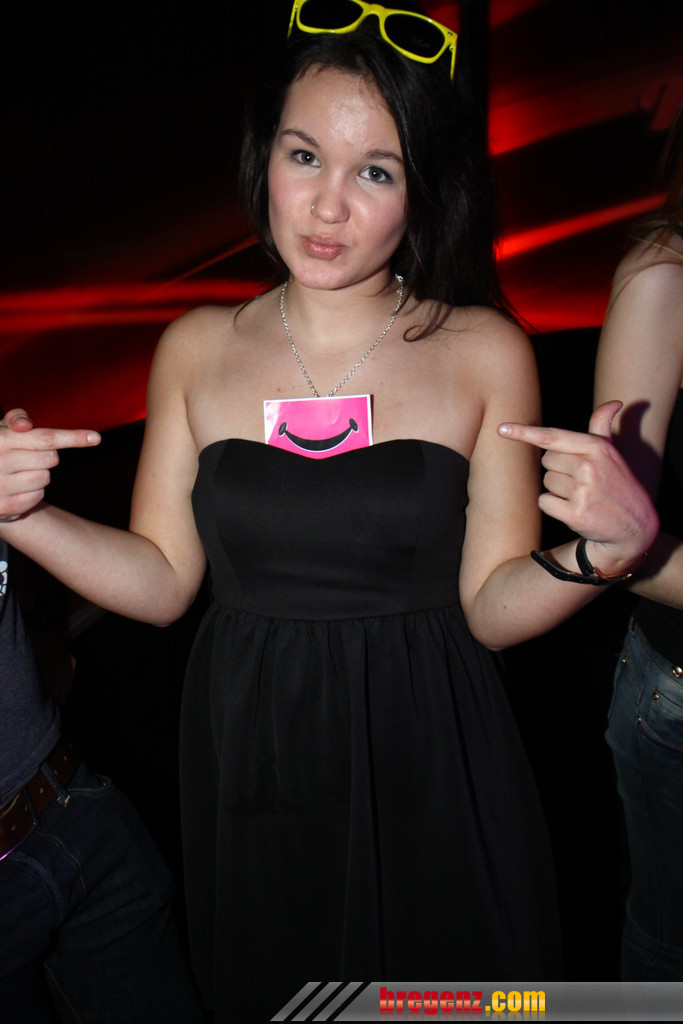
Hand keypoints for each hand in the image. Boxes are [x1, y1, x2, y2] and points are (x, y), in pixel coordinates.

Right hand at [0, 409, 100, 521]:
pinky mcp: (4, 506)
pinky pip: (38, 496)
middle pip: (50, 459)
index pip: (45, 438)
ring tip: (18, 474)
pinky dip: (32, 492)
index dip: (72, 437)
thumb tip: (23, 425)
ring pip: (45, 478)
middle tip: (26, 458)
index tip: (96, 438)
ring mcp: (0, 486)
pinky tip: (16, 489)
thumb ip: (15, 418)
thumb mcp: (3, 430)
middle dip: (45, 457)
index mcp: (0, 439)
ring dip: (38, 475)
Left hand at [498, 401, 658, 572]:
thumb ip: (603, 427)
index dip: (524, 432)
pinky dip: (554, 507)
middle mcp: (589, 466)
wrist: (636, 524)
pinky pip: (544, 502)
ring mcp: (583, 491)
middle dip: (559, 471)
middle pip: (546, 462)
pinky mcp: (576, 513)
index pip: (552, 436)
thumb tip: (614, 402)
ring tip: (581, 496)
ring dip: (558, 490)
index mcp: (596, 448)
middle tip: (581, 481)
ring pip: (546, 483)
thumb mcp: (612, 453)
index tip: (501, 429)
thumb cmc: (617, 484)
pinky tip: (574, 509)